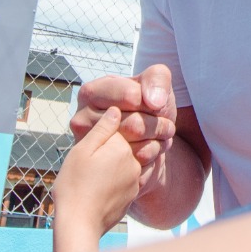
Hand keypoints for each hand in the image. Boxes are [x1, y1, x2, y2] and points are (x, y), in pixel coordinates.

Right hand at [52, 107, 141, 251]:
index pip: (121, 126)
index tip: (94, 137)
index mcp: (121, 147)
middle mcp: (133, 161)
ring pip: (127, 161)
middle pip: (127, 143)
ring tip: (95, 171)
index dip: (107, 129)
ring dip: (116, 162)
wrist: (80, 224)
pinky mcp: (133, 194)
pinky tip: (102, 183)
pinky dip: (118, 178)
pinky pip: (128, 178)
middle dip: (113, 145)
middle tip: (93, 156)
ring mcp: (135, 179)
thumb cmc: (74, 186)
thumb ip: (101, 129)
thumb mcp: (81, 152)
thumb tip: (115, 110)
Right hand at [70, 65, 176, 191]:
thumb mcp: (155, 82)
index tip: (158, 105)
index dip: (153, 102)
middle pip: (133, 126)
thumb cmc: (147, 105)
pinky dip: (151, 160)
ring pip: (136, 149)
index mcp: (90, 92)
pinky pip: (136, 168)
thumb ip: (156, 79)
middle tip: (168, 127)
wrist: (147, 137)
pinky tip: (151, 152)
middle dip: (158, 126)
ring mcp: (90, 149)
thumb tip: (154, 101)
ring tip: (161, 138)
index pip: (132, 96)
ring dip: (157, 143)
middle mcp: (82, 120)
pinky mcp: (103, 171)